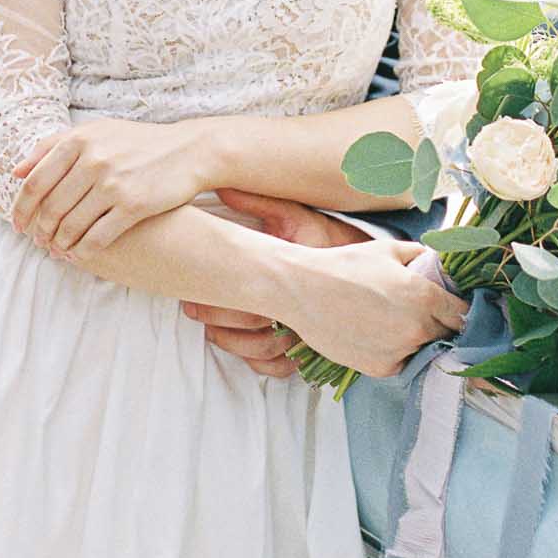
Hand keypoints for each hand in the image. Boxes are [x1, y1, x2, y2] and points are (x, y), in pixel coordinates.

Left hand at [12, 117, 204, 256]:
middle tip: (37, 241)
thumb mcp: (96, 132)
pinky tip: (77, 254)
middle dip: (39, 230)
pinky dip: (82, 250)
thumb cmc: (137, 142)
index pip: (35, 182)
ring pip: (71, 224)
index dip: (22, 208)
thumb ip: (53, 145)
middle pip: (51, 206)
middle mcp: (93, 160)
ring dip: (58, 242)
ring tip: (55, 249)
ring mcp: (113, 183)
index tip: (18, 224)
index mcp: (79, 140)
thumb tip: (16, 172)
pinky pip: (97, 237)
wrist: (188, 151)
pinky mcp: (133, 205)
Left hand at [182, 189, 370, 378]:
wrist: (365, 261)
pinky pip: (283, 368)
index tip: (192, 298)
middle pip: (253, 331)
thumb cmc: (324, 237)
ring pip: (264, 353)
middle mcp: (305, 314)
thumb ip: (258, 202)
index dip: (217, 307)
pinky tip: (243, 350)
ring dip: (232, 345)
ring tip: (211, 331)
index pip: (250, 304)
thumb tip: (221, 189)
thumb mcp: (293, 214)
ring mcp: (311, 335)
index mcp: (297, 280)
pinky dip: (259, 364)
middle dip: (217, 323)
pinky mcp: (315, 350)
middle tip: (192, 311)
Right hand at [279, 241, 468, 379]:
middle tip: (421, 314)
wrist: (303, 290)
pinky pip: (401, 362)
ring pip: (423, 351)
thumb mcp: (387, 250)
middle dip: (440, 326)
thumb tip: (438, 262)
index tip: (454, 309)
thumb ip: (420, 255)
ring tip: (392, 323)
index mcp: (425, 297)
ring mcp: (400, 351)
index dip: (461, 311)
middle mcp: (418, 328)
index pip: (463, 314)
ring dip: (417, 341)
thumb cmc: (345, 265)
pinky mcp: (381, 368)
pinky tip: (377, 334)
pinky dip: (396, 352)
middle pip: (447, 335)